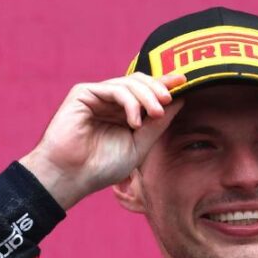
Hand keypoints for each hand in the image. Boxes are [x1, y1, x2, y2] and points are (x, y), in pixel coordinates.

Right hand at [19, 72, 185, 210]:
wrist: (73, 176)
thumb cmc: (102, 167)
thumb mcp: (140, 145)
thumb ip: (157, 124)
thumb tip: (180, 100)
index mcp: (123, 112)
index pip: (146, 92)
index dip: (165, 84)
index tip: (184, 81)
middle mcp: (110, 101)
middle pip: (140, 81)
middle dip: (158, 89)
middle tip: (168, 103)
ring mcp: (96, 96)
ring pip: (129, 83)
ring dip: (147, 96)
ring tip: (155, 115)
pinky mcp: (83, 93)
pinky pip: (113, 89)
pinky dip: (129, 102)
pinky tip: (134, 121)